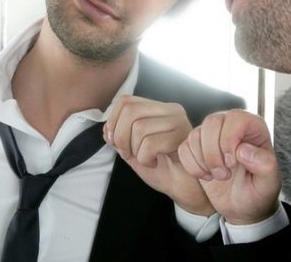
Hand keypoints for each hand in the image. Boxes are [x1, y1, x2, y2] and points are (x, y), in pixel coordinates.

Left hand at [104, 95, 213, 215]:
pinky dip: (146, 159)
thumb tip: (106, 129)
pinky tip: (155, 163)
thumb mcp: (134, 150)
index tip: (115, 142)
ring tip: (146, 159)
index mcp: (158, 109)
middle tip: (129, 153)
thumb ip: (119, 137)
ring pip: (139, 128)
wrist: (184, 189)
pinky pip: (151, 144)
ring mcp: (179, 122)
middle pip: (130, 111)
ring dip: (135, 151)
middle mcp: (170, 110)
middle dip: (121, 137)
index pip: (126, 101)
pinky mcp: (184, 138)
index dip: (113, 121)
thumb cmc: (163, 168)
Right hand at [178, 109, 280, 224]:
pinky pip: (184, 148)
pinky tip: (206, 176)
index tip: (232, 163)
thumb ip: (265, 165)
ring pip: (195, 134)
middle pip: (211, 122)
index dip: (229, 139)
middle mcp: (230, 126)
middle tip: (224, 175)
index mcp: (253, 128)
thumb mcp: (269, 184)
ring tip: (217, 177)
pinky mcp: (196, 147)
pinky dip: (192, 166)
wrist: (242, 207)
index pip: (235, 118)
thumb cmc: (258, 192)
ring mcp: (211, 135)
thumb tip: (244, 150)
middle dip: (213, 153)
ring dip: (203, 161)